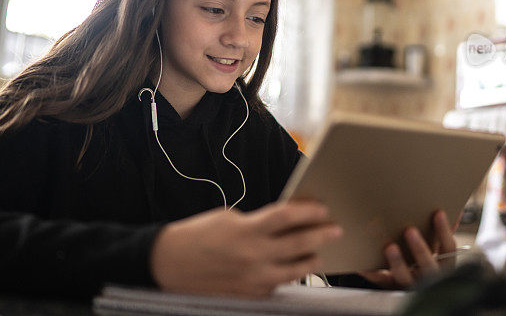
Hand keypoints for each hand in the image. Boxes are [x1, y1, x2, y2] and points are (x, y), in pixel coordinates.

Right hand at [150, 201, 342, 297]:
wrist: (170, 265)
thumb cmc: (198, 235)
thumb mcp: (229, 218)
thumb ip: (258, 222)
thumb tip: (286, 221)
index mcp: (246, 230)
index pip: (287, 216)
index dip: (310, 211)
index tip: (323, 208)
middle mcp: (253, 256)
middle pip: (299, 244)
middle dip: (322, 235)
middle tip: (335, 229)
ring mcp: (253, 279)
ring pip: (296, 270)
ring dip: (312, 260)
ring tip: (319, 253)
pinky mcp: (251, 295)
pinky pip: (279, 285)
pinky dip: (288, 275)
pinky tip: (294, 267)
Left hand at [358, 210, 456, 289]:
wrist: (410, 288)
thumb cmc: (425, 260)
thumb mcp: (438, 250)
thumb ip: (442, 233)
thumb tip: (456, 210)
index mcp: (443, 265)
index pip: (448, 248)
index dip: (444, 231)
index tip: (438, 212)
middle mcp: (428, 277)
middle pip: (427, 266)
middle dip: (420, 248)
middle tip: (409, 230)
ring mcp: (410, 284)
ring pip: (405, 276)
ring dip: (398, 262)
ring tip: (389, 246)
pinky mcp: (391, 288)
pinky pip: (381, 281)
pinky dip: (372, 272)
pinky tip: (364, 263)